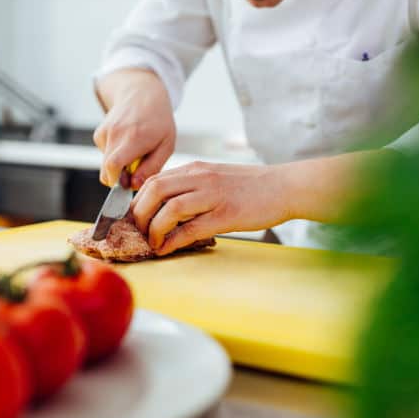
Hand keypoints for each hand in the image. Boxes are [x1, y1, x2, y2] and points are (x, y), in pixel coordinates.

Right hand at [93, 69, 175, 188]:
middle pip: (106, 170)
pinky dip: (115, 156)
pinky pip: (104, 155)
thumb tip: (134, 185)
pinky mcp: (99, 133)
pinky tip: (126, 145)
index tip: (127, 184)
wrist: (142, 95)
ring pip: (105, 164)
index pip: (113, 165)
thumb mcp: (166, 146)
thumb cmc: (158, 121)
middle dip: (119, 178)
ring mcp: (105, 132)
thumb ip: (152, 168)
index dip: (116, 181)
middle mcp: (116, 133)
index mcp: (135, 137)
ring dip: (119, 166)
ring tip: (135, 153)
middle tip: (137, 171)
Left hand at [130, 162, 289, 254]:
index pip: (153, 180)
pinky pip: (190, 228)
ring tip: (153, 243)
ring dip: (154, 229)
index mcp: (196, 169)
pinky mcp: (225, 214)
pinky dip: (173, 241)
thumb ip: (192, 188)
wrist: (284, 186)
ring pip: (169, 209)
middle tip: (139, 232)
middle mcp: (200, 178)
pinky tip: (167, 249)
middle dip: (139, 214)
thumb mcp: (216, 178)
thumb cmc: (252, 187)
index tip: (134, 218)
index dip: (137, 201)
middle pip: (154, 191)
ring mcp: (213, 195)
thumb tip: (166, 208)